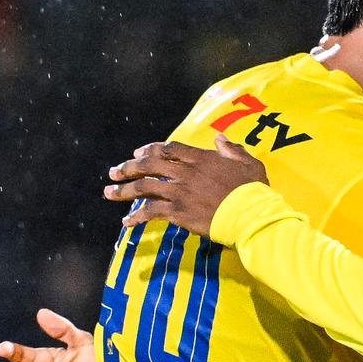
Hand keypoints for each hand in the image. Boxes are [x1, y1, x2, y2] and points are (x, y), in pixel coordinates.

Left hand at [103, 135, 268, 236]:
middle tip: (114, 171)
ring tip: (109, 192)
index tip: (139, 152)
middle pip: (149, 164)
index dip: (151, 149)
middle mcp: (185, 172)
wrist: (249, 214)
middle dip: (129, 167)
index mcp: (200, 158)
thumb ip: (231, 149)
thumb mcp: (247, 162)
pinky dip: (136, 217)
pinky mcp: (177, 211)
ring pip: (144, 187)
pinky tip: (126, 222)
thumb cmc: (253, 190)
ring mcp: (179, 192)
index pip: (169, 148)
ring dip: (123, 189)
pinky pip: (150, 212)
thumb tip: (219, 139)